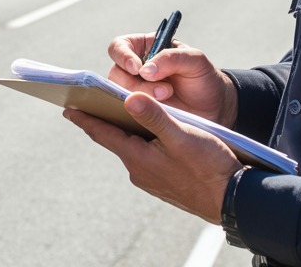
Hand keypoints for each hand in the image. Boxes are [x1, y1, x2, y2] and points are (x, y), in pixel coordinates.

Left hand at [66, 92, 241, 223]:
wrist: (233, 200)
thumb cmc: (209, 167)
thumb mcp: (182, 135)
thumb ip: (154, 116)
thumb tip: (128, 99)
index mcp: (137, 157)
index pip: (103, 133)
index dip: (85, 119)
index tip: (68, 110)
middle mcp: (139, 171)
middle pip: (117, 140)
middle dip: (105, 122)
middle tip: (91, 105)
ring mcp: (152, 179)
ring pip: (134, 149)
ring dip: (128, 132)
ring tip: (124, 114)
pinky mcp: (165, 183)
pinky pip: (147, 159)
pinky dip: (144, 143)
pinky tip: (154, 136)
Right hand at [106, 34, 237, 126]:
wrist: (215, 108)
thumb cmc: (204, 78)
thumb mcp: (195, 60)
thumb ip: (171, 58)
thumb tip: (144, 71)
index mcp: (144, 49)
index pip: (119, 47)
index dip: (123, 56)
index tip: (137, 69)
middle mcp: (135, 70)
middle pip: (117, 74)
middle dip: (138, 84)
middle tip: (164, 92)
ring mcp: (135, 92)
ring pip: (120, 94)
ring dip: (142, 99)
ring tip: (167, 100)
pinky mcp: (138, 113)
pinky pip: (127, 112)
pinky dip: (138, 114)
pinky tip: (154, 115)